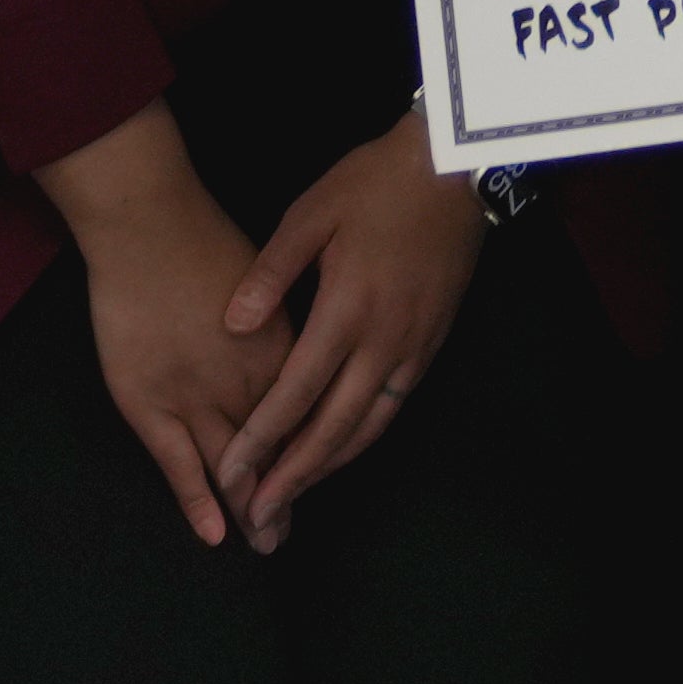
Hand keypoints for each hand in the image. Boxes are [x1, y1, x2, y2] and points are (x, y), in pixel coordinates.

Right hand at [35, 109, 281, 547]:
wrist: (150, 226)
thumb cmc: (208, 240)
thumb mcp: (271, 284)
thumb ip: (285, 323)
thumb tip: (309, 349)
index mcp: (284, 351)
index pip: (308, 417)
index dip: (313, 452)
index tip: (316, 477)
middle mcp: (248, 383)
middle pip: (276, 452)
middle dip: (285, 495)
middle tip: (288, 534)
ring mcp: (198, 397)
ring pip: (233, 468)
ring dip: (251, 509)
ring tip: (266, 542)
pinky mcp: (150, 404)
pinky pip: (179, 466)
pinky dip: (198, 501)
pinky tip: (217, 534)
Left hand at [205, 108, 491, 545]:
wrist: (451, 167)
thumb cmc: (374, 184)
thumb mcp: (311, 215)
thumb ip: (269, 274)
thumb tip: (232, 325)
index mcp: (347, 310)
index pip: (295, 393)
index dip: (261, 440)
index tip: (231, 476)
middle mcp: (383, 340)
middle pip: (334, 428)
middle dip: (294, 477)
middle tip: (261, 516)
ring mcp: (413, 345)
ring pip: (370, 426)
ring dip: (330, 467)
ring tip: (294, 497)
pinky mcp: (433, 342)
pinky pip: (393, 406)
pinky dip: (363, 438)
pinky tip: (341, 451)